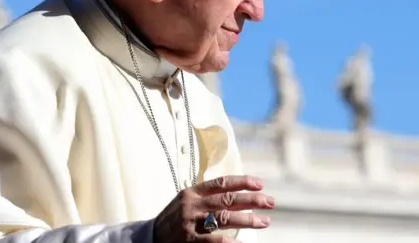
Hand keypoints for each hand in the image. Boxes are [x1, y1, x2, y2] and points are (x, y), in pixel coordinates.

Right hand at [153, 175, 274, 242]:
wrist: (149, 238)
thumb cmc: (175, 219)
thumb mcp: (188, 203)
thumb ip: (210, 199)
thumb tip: (242, 198)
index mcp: (192, 193)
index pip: (222, 183)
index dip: (242, 182)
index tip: (260, 184)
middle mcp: (192, 206)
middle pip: (227, 200)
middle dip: (252, 200)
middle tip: (270, 202)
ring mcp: (191, 224)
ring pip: (225, 219)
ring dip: (248, 219)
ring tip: (264, 221)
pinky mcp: (190, 242)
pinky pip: (216, 241)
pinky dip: (232, 241)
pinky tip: (244, 242)